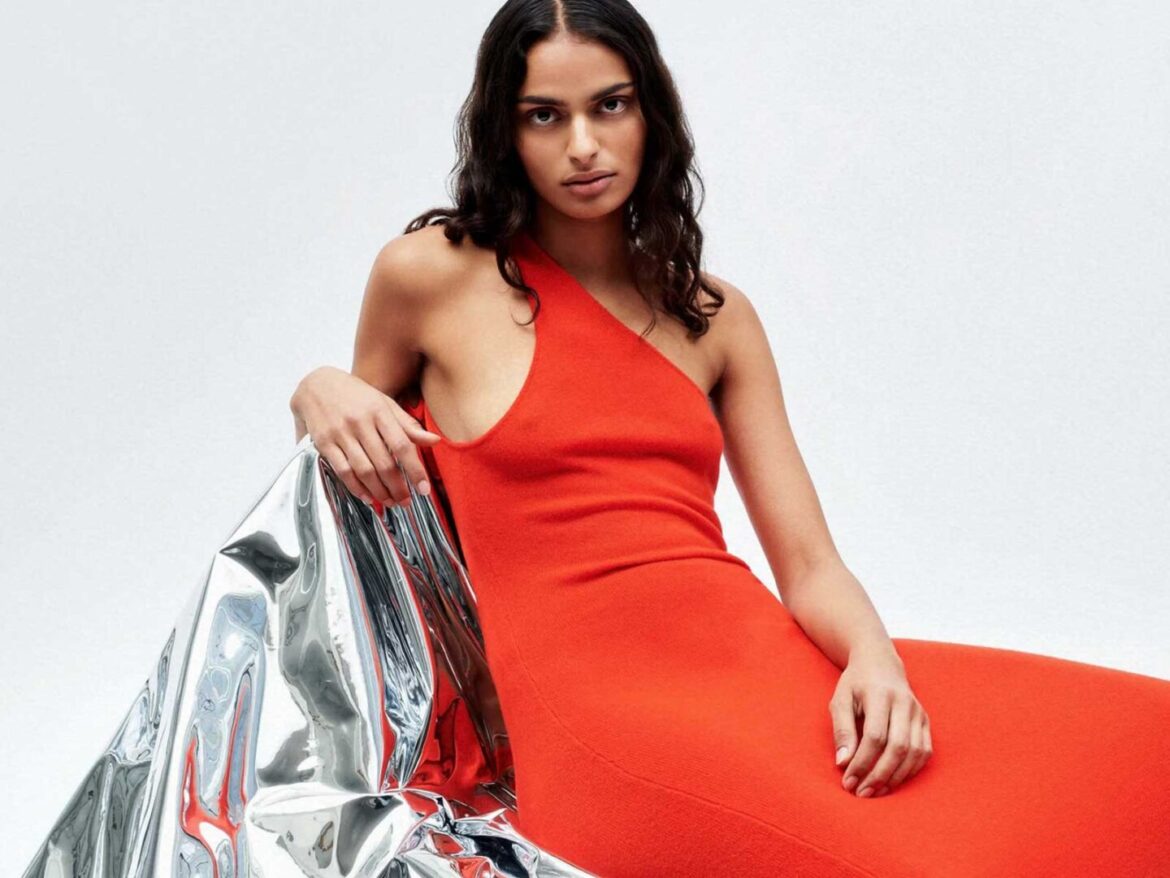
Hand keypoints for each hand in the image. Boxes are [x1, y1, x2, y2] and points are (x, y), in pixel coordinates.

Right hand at [290, 366, 441, 506]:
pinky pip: (343, 471)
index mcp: (380, 411)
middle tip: (406, 501)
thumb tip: (435, 441)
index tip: (424, 489)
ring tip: (390, 501)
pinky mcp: (324, 443)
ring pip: (364, 470)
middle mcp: (361, 423)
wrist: (316, 384)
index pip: (402, 445)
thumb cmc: (355, 395)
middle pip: (384, 463)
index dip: (415, 470)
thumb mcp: (384, 403)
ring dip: (379, 491)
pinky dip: (356, 487)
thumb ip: (407, 425)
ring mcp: (341, 433)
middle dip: (398, 487)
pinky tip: (368, 497)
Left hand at [829, 642, 932, 797]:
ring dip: (896, 777)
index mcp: (880, 695)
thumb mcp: (840, 700)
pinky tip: (892, 781)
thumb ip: (842, 730)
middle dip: (879, 775)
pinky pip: (924, 752)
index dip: (862, 762)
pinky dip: (910, 770)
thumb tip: (843, 763)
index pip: (875, 736)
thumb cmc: (855, 683)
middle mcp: (904, 703)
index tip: (848, 780)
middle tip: (862, 793)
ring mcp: (919, 712)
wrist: (880, 662)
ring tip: (875, 791)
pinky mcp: (926, 721)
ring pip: (914, 753)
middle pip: (898, 748)